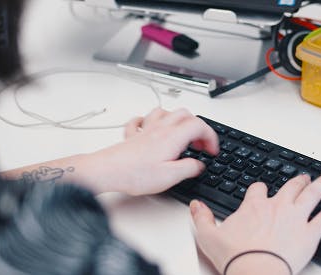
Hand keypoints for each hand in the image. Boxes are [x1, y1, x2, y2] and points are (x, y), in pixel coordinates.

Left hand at [79, 108, 218, 194]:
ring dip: (177, 119)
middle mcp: (160, 129)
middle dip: (198, 127)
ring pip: (165, 112)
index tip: (212, 150)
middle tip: (199, 144)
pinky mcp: (132, 136)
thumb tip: (198, 165)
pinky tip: (150, 128)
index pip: (200, 126)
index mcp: (173, 137)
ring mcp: (145, 130)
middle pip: (185, 114)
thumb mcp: (170, 177)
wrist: (108, 171)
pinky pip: (140, 120)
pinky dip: (148, 121)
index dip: (211, 137)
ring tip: (181, 134)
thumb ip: (189, 168)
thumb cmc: (134, 174)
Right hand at [190, 172, 320, 274]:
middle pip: (290, 187)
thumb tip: (196, 206)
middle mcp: (277, 207)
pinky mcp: (311, 233)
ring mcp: (296, 218)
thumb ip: (202, 218)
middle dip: (297, 181)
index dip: (260, 190)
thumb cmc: (235, 257)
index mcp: (253, 206)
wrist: (255, 271)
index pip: (258, 190)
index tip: (261, 191)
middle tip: (303, 177)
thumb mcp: (208, 236)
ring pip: (311, 194)